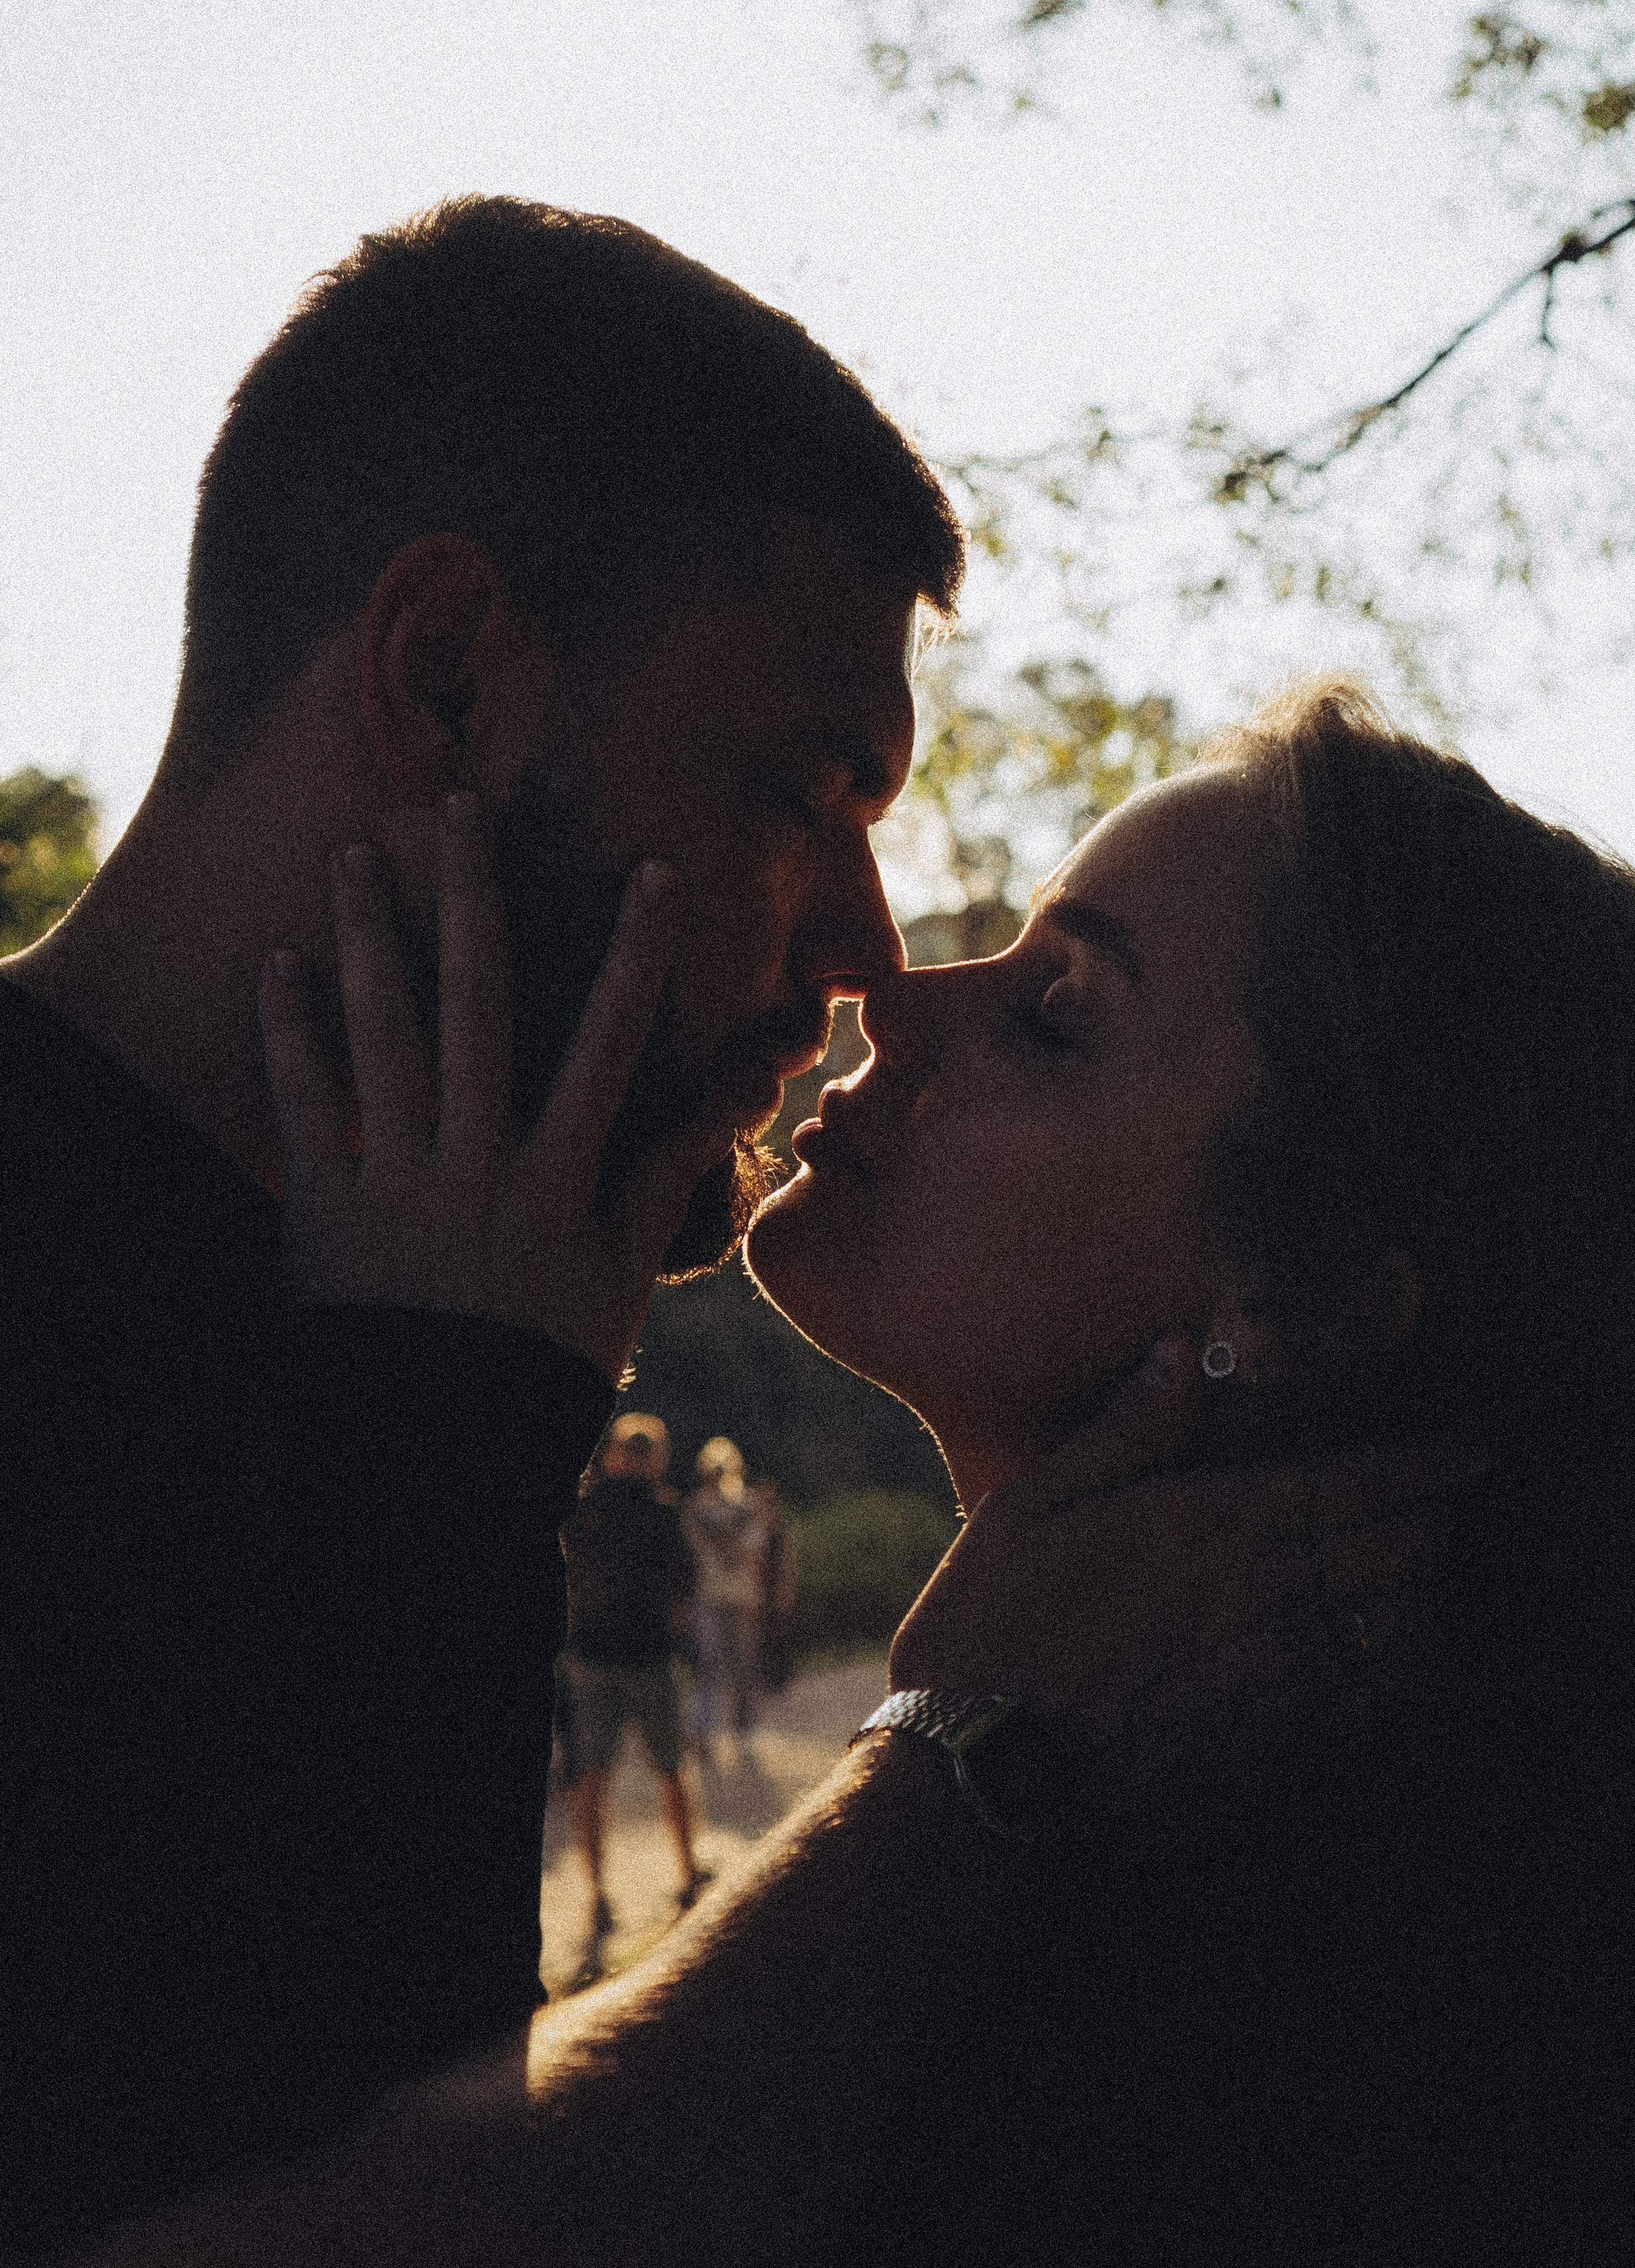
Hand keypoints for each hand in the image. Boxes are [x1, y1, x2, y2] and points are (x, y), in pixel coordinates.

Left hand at [258, 795, 733, 1378]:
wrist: (432, 1458)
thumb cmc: (535, 1373)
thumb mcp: (615, 1286)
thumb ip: (657, 1188)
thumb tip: (724, 1110)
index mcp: (557, 1183)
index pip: (606, 1047)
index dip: (633, 957)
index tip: (653, 873)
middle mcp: (480, 1169)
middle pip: (479, 1010)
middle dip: (472, 904)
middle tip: (458, 809)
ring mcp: (398, 1186)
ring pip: (385, 1039)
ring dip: (369, 941)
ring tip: (352, 857)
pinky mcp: (326, 1214)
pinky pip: (303, 1108)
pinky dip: (290, 1034)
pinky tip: (277, 965)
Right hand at [891, 1336, 1483, 1795]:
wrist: (983, 1769)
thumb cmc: (996, 1625)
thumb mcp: (1035, 1503)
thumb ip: (1125, 1430)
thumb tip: (1184, 1350)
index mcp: (1214, 1525)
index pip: (1354, 1485)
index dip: (1425, 1466)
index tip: (1471, 1453)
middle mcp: (1264, 1599)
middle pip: (1399, 1553)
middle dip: (1438, 1522)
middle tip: (1452, 1503)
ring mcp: (1276, 1679)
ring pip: (1400, 1631)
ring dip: (1430, 1596)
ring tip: (1434, 1572)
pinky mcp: (1272, 1747)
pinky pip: (1373, 1706)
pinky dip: (1407, 1676)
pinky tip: (1406, 1663)